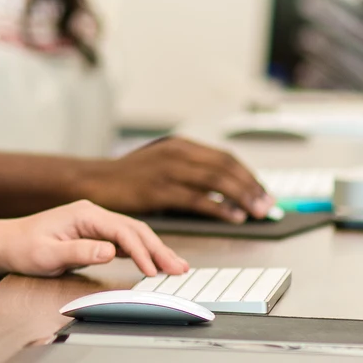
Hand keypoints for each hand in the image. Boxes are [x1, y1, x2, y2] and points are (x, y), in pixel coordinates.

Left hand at [0, 199, 186, 277]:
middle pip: (134, 230)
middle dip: (158, 249)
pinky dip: (142, 252)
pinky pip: (125, 241)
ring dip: (155, 250)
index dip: (141, 251)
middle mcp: (92, 213)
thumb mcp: (47, 254)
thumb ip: (79, 252)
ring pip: (133, 234)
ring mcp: (94, 222)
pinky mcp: (94, 233)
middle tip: (179, 269)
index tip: (153, 270)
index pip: (122, 231)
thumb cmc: (22, 248)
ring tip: (176, 266)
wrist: (4, 243)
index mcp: (84, 213)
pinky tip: (154, 262)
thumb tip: (111, 252)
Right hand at [78, 136, 272, 221]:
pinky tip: (233, 217)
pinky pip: (198, 199)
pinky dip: (220, 208)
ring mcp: (167, 170)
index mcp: (180, 145)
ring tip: (257, 212)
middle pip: (225, 167)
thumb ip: (189, 172)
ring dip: (242, 197)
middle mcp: (177, 153)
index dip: (248, 175)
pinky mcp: (158, 190)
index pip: (225, 157)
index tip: (264, 191)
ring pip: (216, 181)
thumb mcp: (162, 165)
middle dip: (251, 187)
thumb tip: (226, 192)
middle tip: (268, 204)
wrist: (94, 181)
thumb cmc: (129, 179)